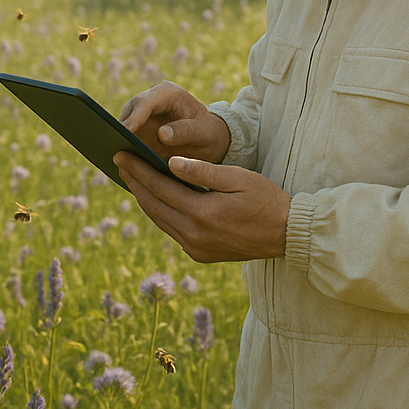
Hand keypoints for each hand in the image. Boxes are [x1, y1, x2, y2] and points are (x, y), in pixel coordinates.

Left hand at [113, 151, 289, 262]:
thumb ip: (203, 172)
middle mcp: (194, 235)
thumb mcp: (239, 179)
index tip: (120, 154)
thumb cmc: (266, 200)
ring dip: (145, 199)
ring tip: (133, 179)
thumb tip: (170, 162)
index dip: (137, 170)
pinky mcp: (200, 255)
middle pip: (152, 206)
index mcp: (202, 214)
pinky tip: (157, 199)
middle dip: (134, 183)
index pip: (159, 187)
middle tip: (120, 164)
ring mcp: (196, 248)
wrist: (287, 235)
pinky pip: (172, 231)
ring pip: (160, 220)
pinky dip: (161, 213)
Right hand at [118, 81, 230, 165]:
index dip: (135, 116)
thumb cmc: (208, 132)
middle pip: (129, 113)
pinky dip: (123, 152)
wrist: (207, 140)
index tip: (126, 130)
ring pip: (122, 127)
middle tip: (113, 145)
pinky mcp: (137, 133)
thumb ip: (187, 130)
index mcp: (167, 94)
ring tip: (113, 158)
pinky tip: (120, 166)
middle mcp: (150, 102)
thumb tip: (162, 134)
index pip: (146, 102)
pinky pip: (125, 141)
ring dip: (118, 141)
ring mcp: (141, 118)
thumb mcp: (204, 132)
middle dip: (120, 129)